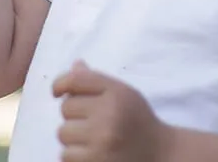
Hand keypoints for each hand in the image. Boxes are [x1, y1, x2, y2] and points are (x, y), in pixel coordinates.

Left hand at [52, 60, 173, 161]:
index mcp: (116, 93)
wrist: (160, 154)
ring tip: (93, 140)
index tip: (58, 92)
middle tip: (93, 123)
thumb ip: (98, 81)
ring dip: (73, 138)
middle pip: (66, 107)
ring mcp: (101, 141)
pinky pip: (65, 155)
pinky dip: (74, 156)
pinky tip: (92, 154)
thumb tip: (75, 65)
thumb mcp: (124, 94)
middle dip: (74, 115)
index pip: (75, 80)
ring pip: (62, 133)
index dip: (60, 84)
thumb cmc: (138, 121)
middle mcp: (109, 114)